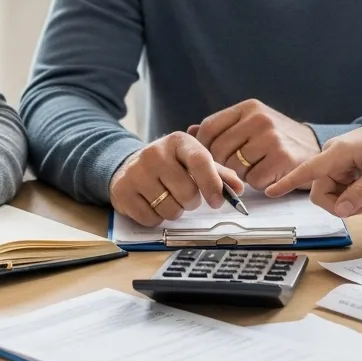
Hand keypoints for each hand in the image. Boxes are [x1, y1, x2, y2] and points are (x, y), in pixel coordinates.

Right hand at [109, 132, 245, 227]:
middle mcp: (155, 152)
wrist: (130, 166)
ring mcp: (136, 171)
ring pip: (169, 209)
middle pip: (187, 192)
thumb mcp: (193, 161)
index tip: (218, 202)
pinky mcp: (122, 191)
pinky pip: (150, 219)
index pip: (200, 161)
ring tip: (167, 198)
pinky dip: (156, 218)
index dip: (212, 184)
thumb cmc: (170, 166)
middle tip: (185, 195)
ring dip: (174, 211)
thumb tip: (238, 188)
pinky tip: (152, 203)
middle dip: (191, 202)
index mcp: (178, 141)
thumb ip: (218, 174)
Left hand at [188, 99, 321, 190]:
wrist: (316, 147)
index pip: (209, 128)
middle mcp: (260, 119)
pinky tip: (269, 174)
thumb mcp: (251, 123)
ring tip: (255, 167)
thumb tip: (190, 131)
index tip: (208, 158)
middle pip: (218, 149)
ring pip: (234, 167)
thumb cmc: (278, 138)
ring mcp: (272, 139)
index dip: (203, 147)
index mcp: (249, 108)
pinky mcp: (282, 159)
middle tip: (235, 168)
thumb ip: (223, 127)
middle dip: (222, 164)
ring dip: (241, 174)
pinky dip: (258, 183)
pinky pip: (253, 180)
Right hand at [264, 112, 361, 216]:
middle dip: (343, 206)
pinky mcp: (341, 169)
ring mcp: (335, 164)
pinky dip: (354, 198)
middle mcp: (331, 157)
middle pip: (321, 193)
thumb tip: (341, 211)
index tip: (270, 192)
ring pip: (331, 195)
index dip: (289, 182)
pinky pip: (339, 191)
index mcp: (338, 152)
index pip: (308, 169)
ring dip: (351, 204)